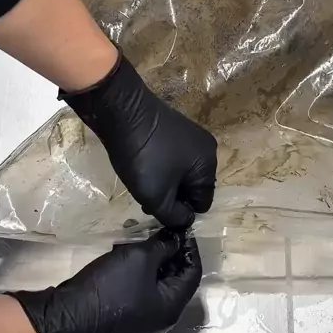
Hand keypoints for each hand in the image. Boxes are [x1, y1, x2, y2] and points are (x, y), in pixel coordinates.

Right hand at [8, 230, 201, 332]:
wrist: (69, 314)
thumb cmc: (111, 286)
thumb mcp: (140, 258)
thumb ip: (163, 246)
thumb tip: (176, 238)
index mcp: (172, 307)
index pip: (193, 273)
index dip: (189, 248)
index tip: (181, 228)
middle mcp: (162, 317)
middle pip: (175, 278)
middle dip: (169, 252)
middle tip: (160, 229)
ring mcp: (143, 318)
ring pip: (156, 282)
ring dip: (151, 258)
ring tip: (140, 236)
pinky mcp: (126, 314)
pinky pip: (141, 288)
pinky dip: (138, 269)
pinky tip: (125, 251)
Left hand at [60, 49, 217, 227]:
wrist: (123, 111)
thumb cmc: (144, 157)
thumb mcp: (157, 196)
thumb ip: (174, 216)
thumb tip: (185, 221)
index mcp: (209, 166)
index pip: (201, 204)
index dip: (180, 211)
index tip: (158, 207)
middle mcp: (208, 150)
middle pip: (192, 188)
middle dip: (172, 197)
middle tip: (147, 196)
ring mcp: (192, 136)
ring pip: (181, 174)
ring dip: (164, 182)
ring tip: (141, 180)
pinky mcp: (177, 128)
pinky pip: (174, 158)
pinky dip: (161, 166)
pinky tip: (143, 164)